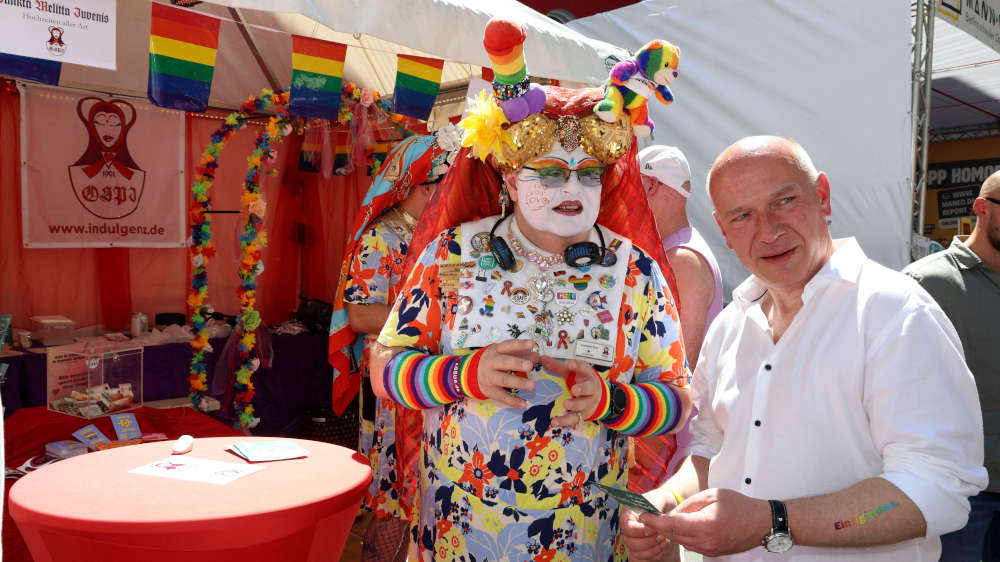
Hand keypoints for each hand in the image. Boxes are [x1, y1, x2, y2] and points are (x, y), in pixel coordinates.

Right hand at [476, 339, 538, 408]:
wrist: (472, 374)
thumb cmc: (495, 361)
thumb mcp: (505, 354)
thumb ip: (521, 354)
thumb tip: (537, 356)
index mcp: (496, 350)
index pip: (508, 346)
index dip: (520, 345)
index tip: (532, 344)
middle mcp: (491, 363)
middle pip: (503, 362)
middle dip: (516, 364)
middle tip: (529, 366)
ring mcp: (489, 377)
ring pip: (504, 380)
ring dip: (519, 383)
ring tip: (533, 385)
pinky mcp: (489, 391)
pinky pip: (502, 396)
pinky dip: (513, 401)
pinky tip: (524, 404)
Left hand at [539, 357, 604, 427]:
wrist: (599, 400)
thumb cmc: (583, 382)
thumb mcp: (573, 374)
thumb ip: (558, 367)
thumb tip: (541, 358)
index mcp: (588, 376)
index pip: (585, 369)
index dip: (579, 367)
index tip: (571, 364)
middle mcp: (591, 390)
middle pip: (588, 389)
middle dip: (582, 389)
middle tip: (574, 389)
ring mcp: (587, 404)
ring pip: (582, 405)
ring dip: (574, 405)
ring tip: (566, 404)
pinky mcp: (582, 415)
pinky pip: (573, 419)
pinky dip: (563, 421)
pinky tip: (554, 422)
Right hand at [620, 490, 680, 560]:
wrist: (672, 511)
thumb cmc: (663, 502)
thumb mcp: (660, 497)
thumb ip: (653, 504)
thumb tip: (645, 517)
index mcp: (629, 514)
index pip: (627, 527)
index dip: (639, 531)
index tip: (653, 529)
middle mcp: (629, 529)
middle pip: (631, 542)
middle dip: (649, 541)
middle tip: (662, 535)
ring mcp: (635, 540)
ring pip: (638, 552)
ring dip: (654, 548)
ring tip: (666, 539)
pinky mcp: (643, 549)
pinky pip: (646, 557)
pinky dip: (658, 553)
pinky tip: (666, 544)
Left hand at [638, 488, 770, 556]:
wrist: (761, 523)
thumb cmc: (739, 506)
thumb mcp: (711, 495)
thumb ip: (688, 505)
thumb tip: (671, 513)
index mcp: (704, 525)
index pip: (671, 525)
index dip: (654, 521)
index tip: (643, 516)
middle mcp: (705, 542)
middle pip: (673, 535)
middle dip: (660, 526)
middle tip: (649, 516)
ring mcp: (709, 550)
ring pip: (681, 541)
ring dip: (673, 531)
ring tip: (669, 518)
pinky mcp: (712, 553)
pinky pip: (691, 545)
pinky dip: (685, 536)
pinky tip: (686, 525)